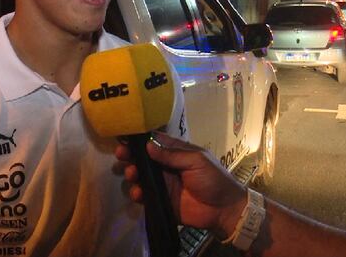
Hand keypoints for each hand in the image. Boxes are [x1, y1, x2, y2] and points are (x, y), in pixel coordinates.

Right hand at [115, 132, 246, 237]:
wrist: (224, 209)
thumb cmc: (213, 179)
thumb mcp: (196, 160)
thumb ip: (172, 154)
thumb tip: (148, 145)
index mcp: (175, 153)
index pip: (153, 141)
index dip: (139, 139)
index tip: (123, 136)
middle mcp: (165, 167)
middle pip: (142, 158)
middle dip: (130, 155)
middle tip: (121, 154)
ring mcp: (161, 184)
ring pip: (140, 176)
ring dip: (132, 173)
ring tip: (133, 174)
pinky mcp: (160, 201)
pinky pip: (144, 196)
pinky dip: (137, 193)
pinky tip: (138, 192)